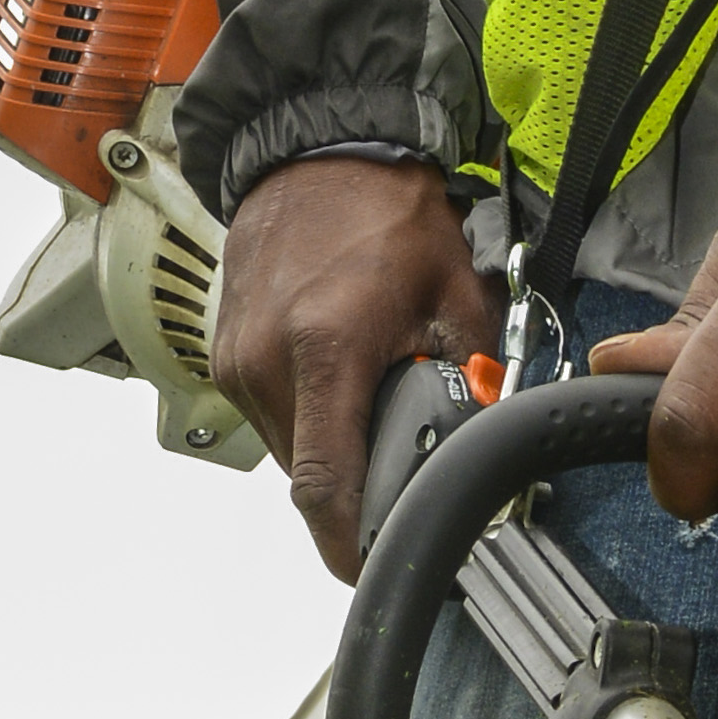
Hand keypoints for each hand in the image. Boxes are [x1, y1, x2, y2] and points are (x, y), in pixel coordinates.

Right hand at [210, 156, 501, 579]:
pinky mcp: (225, 354)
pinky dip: (311, 421)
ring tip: (376, 416)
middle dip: (359, 494)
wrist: (318, 150)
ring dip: (334, 454)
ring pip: (288, 454)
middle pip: (309, 480)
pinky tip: (345, 387)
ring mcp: (236, 360)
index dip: (351, 545)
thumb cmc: (384, 209)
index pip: (325, 484)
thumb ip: (478, 371)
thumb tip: (492, 432)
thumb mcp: (457, 289)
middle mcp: (265, 362)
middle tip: (406, 477)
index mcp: (324, 348)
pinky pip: (273, 419)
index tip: (377, 567)